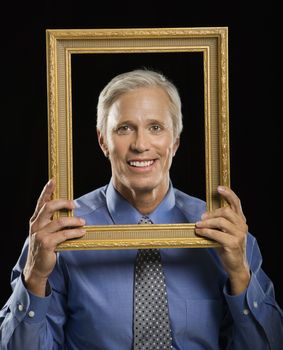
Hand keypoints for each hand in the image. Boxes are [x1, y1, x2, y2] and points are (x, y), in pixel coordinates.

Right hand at [23, 178, 85, 295]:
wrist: (37, 267)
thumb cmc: (44, 247)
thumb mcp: (46, 231)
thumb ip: (53, 221)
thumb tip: (70, 209)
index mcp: (36, 220)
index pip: (41, 202)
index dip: (47, 190)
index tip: (53, 180)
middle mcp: (36, 225)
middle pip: (49, 207)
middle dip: (63, 203)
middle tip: (74, 204)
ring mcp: (40, 234)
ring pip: (59, 222)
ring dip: (73, 220)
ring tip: (82, 221)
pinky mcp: (46, 244)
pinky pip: (64, 235)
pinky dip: (75, 232)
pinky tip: (82, 232)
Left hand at [195, 186, 249, 294]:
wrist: (235, 265)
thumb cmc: (227, 246)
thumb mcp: (224, 231)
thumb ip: (219, 221)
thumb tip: (204, 214)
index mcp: (241, 220)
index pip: (236, 202)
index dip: (228, 193)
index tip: (218, 188)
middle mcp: (242, 225)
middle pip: (225, 211)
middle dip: (211, 213)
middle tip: (202, 217)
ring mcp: (239, 234)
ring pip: (220, 221)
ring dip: (206, 222)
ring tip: (198, 225)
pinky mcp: (233, 243)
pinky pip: (216, 233)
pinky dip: (206, 231)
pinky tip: (199, 232)